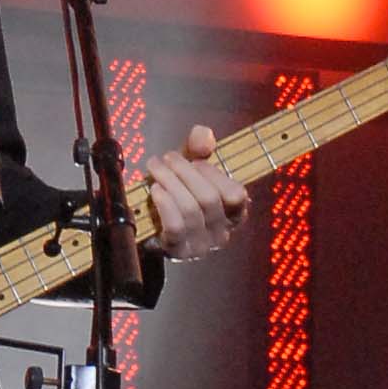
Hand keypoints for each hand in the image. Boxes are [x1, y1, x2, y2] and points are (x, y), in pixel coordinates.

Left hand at [147, 122, 247, 259]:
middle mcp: (221, 233)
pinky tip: (155, 190)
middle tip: (167, 158)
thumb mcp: (190, 165)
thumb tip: (204, 136)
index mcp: (232, 214)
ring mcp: (201, 246)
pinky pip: (175, 227)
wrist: (151, 223)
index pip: (236, 195)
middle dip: (185, 171)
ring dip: (169, 182)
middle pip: (209, 198)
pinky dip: (165, 204)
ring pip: (190, 210)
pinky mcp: (178, 252)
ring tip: (155, 168)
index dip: (214, 173)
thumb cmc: (178, 191)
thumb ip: (199, 146)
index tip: (196, 160)